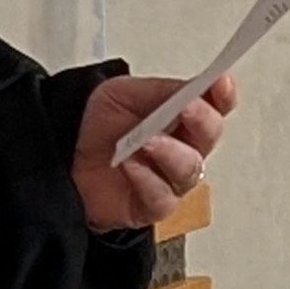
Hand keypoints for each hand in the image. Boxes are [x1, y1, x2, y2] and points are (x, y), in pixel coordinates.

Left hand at [72, 73, 234, 231]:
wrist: (67, 154)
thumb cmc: (101, 126)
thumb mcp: (125, 94)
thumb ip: (160, 93)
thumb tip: (192, 88)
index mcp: (183, 117)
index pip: (215, 105)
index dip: (222, 95)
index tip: (220, 83)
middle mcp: (184, 148)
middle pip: (209, 136)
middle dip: (202, 120)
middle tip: (186, 108)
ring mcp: (171, 178)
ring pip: (190, 169)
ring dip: (171, 153)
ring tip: (146, 142)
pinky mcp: (153, 205)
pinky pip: (162, 197)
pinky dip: (147, 179)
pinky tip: (130, 165)